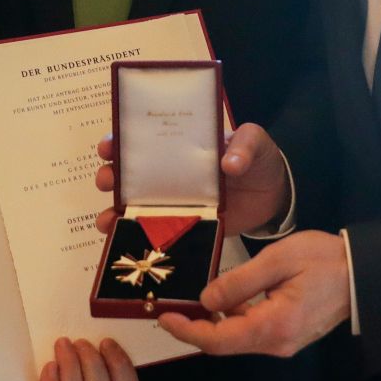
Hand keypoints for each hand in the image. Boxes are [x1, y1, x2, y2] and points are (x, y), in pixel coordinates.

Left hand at [17, 337, 138, 380]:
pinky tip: (50, 365)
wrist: (36, 342)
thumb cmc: (74, 330)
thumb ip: (107, 325)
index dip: (120, 369)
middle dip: (92, 366)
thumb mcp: (95, 326)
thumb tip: (118, 307)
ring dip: (70, 370)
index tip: (106, 342)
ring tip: (63, 343)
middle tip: (81, 342)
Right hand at [92, 123, 289, 236]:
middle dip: (110, 176)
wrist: (274, 194)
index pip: (142, 138)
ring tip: (106, 220)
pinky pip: (157, 231)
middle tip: (106, 181)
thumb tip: (228, 163)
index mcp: (180, 145)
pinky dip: (138, 237)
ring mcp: (175, 200)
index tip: (108, 146)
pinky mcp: (185, 225)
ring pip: (134, 205)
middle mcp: (169, 172)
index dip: (120, 140)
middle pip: (129, 173)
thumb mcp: (254, 140)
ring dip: (114, 212)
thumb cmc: (258, 158)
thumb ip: (244, 146)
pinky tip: (125, 243)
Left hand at [155, 229, 350, 357]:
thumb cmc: (323, 260)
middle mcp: (276, 343)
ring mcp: (284, 342)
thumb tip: (205, 299)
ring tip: (190, 303)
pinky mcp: (288, 335)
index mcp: (273, 325)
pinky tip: (221, 301)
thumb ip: (239, 281)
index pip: (218, 339)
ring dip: (211, 324)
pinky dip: (230, 320)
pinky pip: (251, 333)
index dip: (187, 331)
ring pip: (237, 339)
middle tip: (170, 308)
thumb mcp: (278, 260)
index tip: (164, 317)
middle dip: (194, 328)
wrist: (364, 273)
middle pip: (224, 344)